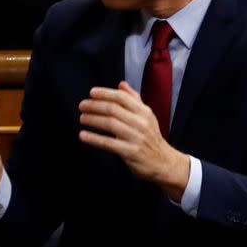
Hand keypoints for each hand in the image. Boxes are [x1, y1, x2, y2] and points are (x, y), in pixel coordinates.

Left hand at [78, 82, 188, 200]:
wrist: (164, 162)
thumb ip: (134, 99)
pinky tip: (83, 135)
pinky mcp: (131, 152)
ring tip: (82, 118)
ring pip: (110, 124)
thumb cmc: (151, 137)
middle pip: (113, 109)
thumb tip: (121, 84)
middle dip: (95, 106)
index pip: (122, 97)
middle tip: (82, 106)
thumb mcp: (146, 116)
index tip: (91, 93)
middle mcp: (141, 122)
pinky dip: (94, 138)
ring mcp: (136, 137)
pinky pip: (108, 143)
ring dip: (93, 120)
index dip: (105, 93)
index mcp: (144, 111)